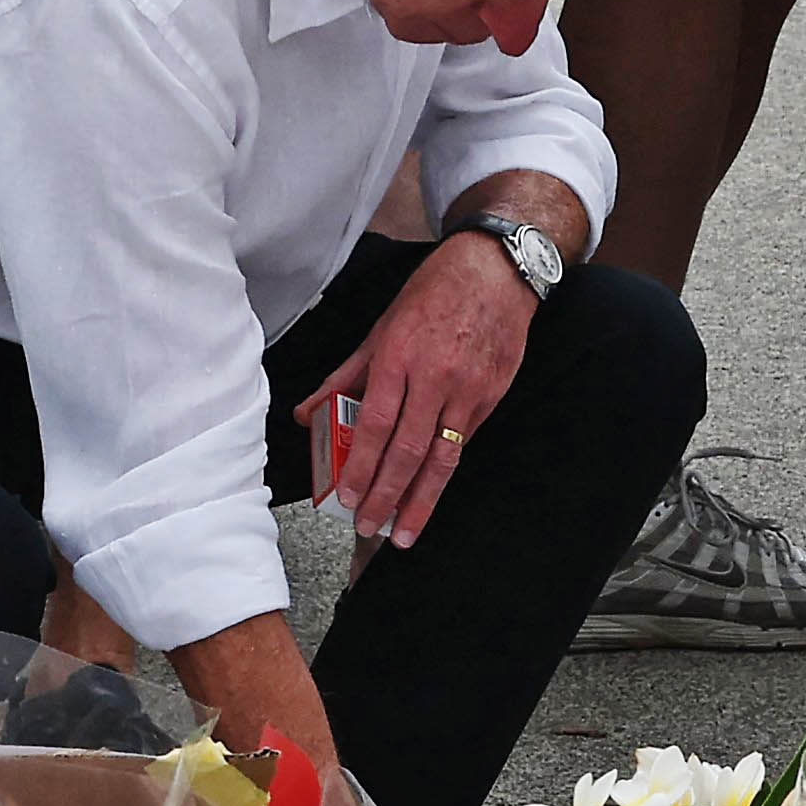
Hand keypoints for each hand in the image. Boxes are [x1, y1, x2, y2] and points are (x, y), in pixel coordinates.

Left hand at [304, 236, 537, 549]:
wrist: (496, 271)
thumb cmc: (434, 294)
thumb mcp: (381, 326)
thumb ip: (346, 376)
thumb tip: (308, 412)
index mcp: (399, 356)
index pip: (375, 424)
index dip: (361, 466)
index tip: (349, 497)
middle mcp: (435, 377)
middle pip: (408, 450)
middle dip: (387, 495)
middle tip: (370, 527)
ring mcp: (468, 390)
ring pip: (442, 458)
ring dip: (421, 502)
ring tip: (404, 533)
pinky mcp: (491, 396)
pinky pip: (463, 442)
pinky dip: (443, 472)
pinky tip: (428, 494)